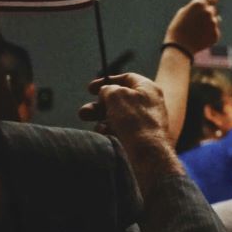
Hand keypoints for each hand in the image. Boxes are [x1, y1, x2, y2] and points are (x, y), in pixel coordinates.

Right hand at [79, 73, 181, 194]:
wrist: (148, 152)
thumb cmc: (134, 120)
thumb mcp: (117, 95)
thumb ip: (108, 89)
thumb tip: (106, 92)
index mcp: (148, 88)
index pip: (127, 79)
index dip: (107, 81)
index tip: (89, 89)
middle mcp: (148, 103)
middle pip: (118, 100)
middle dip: (97, 106)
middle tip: (83, 113)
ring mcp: (144, 121)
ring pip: (116, 117)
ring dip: (100, 120)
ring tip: (95, 128)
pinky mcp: (139, 137)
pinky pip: (119, 131)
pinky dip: (109, 131)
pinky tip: (106, 134)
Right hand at [165, 0, 220, 53]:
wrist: (179, 47)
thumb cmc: (178, 28)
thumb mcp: (183, 12)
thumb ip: (196, 6)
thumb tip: (205, 3)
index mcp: (199, 4)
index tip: (211, 1)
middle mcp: (209, 12)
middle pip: (213, 9)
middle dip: (208, 13)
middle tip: (197, 22)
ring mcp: (214, 23)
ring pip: (215, 20)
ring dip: (209, 23)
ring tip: (197, 31)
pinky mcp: (216, 34)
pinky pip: (215, 31)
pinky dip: (209, 33)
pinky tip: (200, 37)